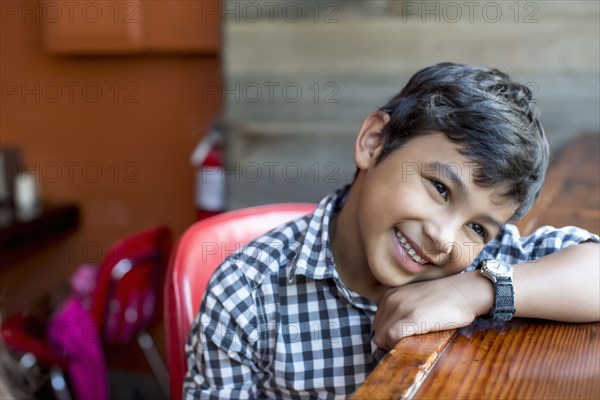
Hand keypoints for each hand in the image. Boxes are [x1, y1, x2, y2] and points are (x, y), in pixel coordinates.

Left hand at [373, 271, 492, 350]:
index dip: (388, 337)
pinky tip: (414, 344)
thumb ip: (401, 313)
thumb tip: (391, 336)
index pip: (378, 324)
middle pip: (378, 332)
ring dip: (394, 346)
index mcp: (389, 295)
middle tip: (409, 344)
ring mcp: (400, 307)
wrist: (465, 292)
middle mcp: (390, 299)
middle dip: (390, 343)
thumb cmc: (444, 300)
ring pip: (382, 337)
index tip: (403, 340)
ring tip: (413, 344)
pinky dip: (399, 346)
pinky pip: (392, 338)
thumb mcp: (414, 301)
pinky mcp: (412, 317)